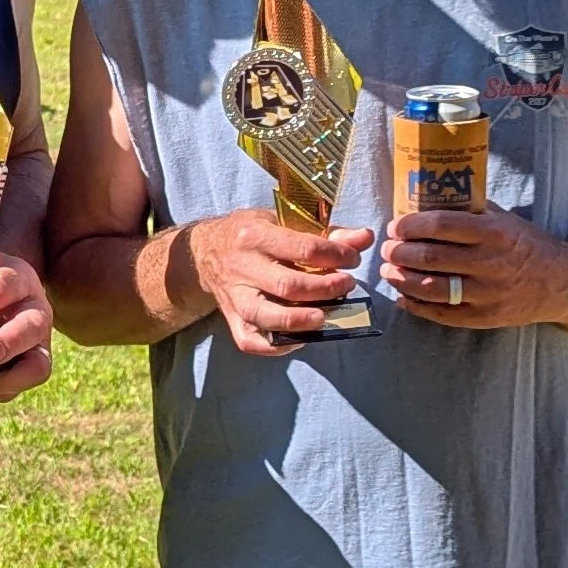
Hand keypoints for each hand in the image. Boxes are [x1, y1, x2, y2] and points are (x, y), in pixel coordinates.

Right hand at [188, 207, 374, 356]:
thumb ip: (326, 232)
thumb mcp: (282, 222)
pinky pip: (251, 341)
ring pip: (266, 316)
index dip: (336, 256)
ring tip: (325, 316)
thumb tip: (364, 238)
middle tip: (346, 285)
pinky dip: (277, 346)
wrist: (204, 252)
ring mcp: (234, 296)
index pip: (304, 248)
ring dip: (301, 321)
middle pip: (288, 285)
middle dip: (325, 288)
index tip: (353, 259)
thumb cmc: (250, 234)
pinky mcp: (231, 319)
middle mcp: (242, 266)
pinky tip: (301, 339)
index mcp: (255, 235)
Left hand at [383, 206, 567, 330]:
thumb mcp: (504, 219)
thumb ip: (470, 211)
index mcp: (494, 233)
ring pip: (431, 288)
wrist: (560, 283)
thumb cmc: (526, 244)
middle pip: (430, 258)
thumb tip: (427, 199)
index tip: (396, 226)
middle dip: (399, 253)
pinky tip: (403, 295)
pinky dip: (416, 305)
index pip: (440, 226)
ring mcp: (486, 294)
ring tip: (389, 271)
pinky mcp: (483, 318)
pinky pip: (441, 314)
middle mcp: (490, 263)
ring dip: (402, 280)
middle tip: (387, 249)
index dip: (410, 226)